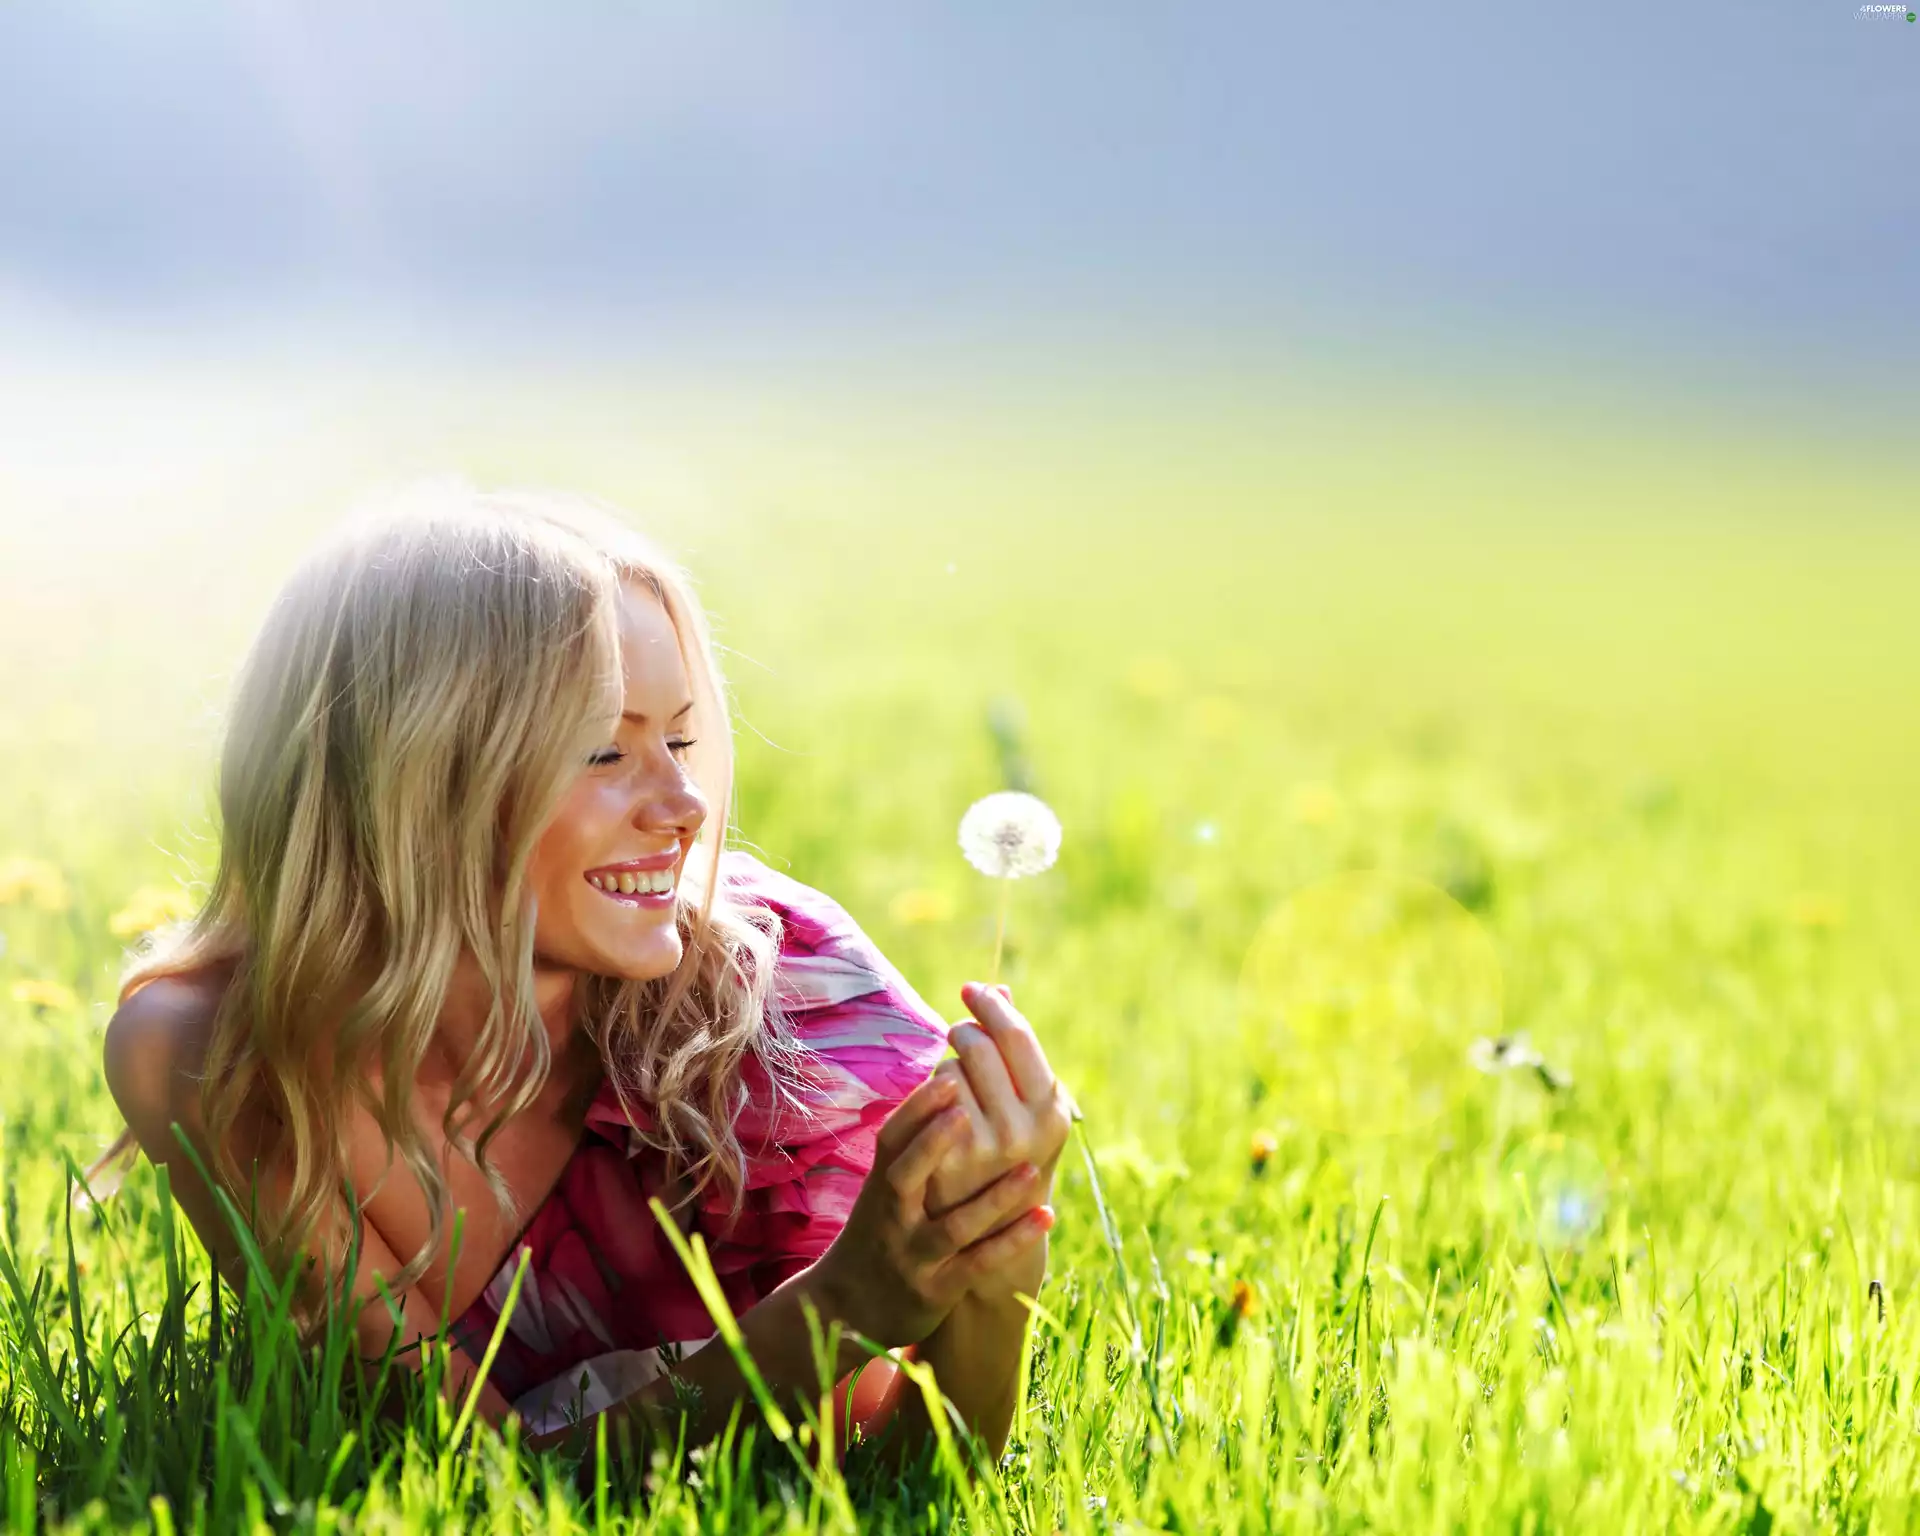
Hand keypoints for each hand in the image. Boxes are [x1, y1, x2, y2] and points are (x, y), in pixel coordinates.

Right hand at [812, 1072, 1053, 1350]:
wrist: (847, 1308)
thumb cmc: (879, 1231)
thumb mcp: (882, 1190)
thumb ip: (913, 1149)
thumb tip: (956, 1082)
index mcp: (880, 1186)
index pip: (892, 1140)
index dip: (916, 1109)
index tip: (948, 1076)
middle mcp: (893, 1218)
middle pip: (905, 1176)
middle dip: (932, 1143)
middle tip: (967, 1108)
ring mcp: (914, 1256)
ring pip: (953, 1227)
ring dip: (992, 1199)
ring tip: (1030, 1169)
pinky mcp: (936, 1291)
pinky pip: (979, 1264)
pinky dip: (1012, 1241)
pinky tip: (1047, 1215)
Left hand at [925, 983, 1074, 1219]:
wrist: (978, 1240)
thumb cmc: (1002, 1162)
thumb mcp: (1025, 1111)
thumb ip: (1015, 1052)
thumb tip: (1000, 987)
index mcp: (1052, 1113)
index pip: (1018, 1036)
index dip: (992, 1005)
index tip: (972, 989)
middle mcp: (1025, 1131)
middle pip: (978, 1045)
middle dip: (964, 1032)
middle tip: (958, 1036)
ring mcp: (986, 1150)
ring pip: (949, 1069)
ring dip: (947, 1069)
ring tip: (954, 1090)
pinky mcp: (946, 1164)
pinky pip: (924, 1101)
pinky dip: (926, 1098)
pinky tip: (933, 1112)